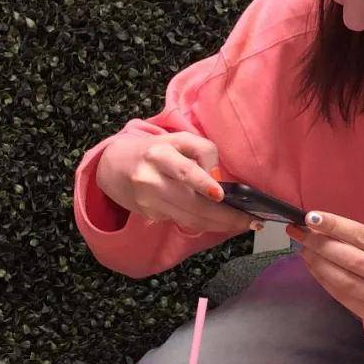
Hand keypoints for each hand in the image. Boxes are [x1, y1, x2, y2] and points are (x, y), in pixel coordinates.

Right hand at [96, 131, 256, 236]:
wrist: (114, 165)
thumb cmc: (155, 150)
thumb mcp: (177, 139)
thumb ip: (203, 151)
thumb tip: (219, 179)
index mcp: (160, 153)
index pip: (183, 170)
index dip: (203, 182)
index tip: (221, 195)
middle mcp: (150, 178)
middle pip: (191, 203)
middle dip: (223, 215)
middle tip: (248, 221)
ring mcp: (148, 200)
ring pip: (188, 218)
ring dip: (218, 224)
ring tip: (240, 224)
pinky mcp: (148, 214)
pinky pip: (180, 221)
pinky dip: (201, 222)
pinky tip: (216, 221)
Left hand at [286, 211, 363, 323]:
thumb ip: (361, 236)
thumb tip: (319, 225)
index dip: (337, 226)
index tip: (312, 217)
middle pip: (354, 261)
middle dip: (322, 245)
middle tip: (301, 233)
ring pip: (346, 282)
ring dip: (319, 264)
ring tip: (305, 250)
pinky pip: (343, 297)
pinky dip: (324, 280)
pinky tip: (314, 266)